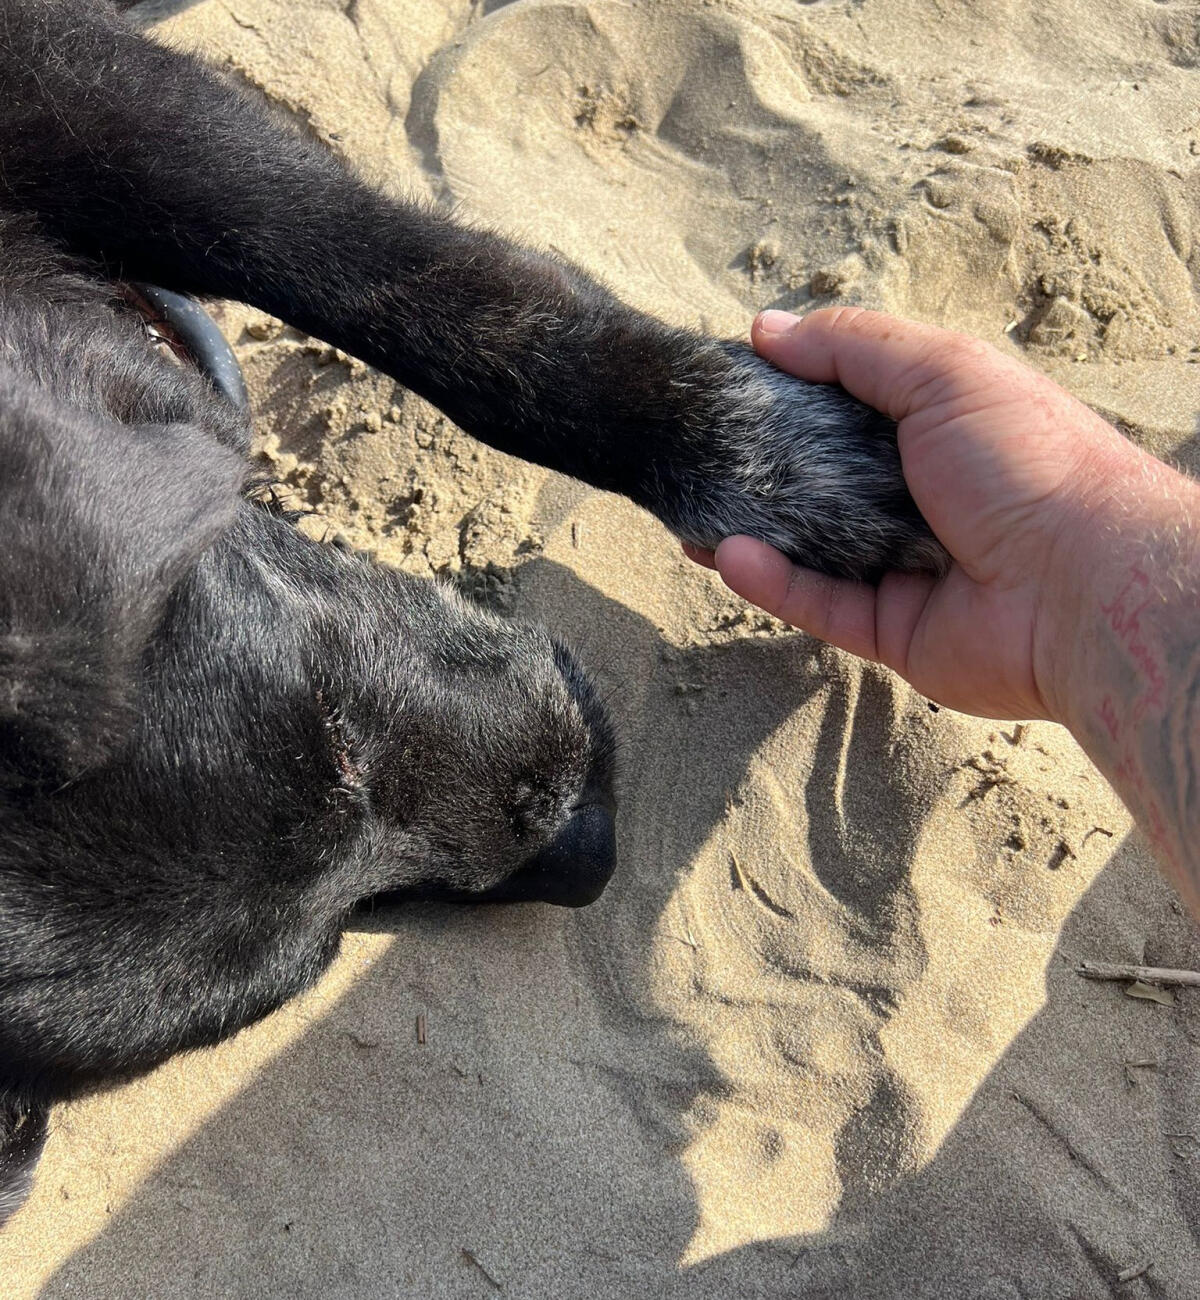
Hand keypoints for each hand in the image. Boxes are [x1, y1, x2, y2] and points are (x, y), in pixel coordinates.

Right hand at [687, 307, 1143, 721]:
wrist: (1084, 584)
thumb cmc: (1026, 463)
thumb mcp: (943, 373)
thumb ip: (853, 349)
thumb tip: (768, 329)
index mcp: (938, 431)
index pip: (845, 409)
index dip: (787, 397)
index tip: (727, 387)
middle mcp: (918, 498)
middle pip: (819, 482)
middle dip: (758, 473)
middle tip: (694, 458)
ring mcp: (903, 567)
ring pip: (810, 550)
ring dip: (750, 532)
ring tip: (688, 515)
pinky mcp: (892, 631)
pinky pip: (820, 605)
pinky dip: (772, 582)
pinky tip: (726, 555)